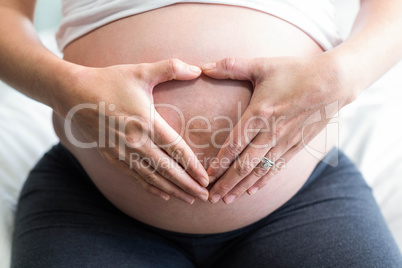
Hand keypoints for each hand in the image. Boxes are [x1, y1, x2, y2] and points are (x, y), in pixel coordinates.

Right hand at [60, 59, 209, 203]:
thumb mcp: (141, 71)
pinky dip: (151, 188)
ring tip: (189, 200)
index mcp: (146, 122)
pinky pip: (135, 177)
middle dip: (188, 185)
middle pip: (168, 169)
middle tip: (205, 195)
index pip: (176, 150)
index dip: (193, 166)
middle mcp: (136, 142)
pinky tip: (163, 195)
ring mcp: (122, 152)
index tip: (206, 178)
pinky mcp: (112, 157)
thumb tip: (198, 69)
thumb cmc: (109, 81)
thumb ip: (171, 68)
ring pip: (152, 178)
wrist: (72, 93)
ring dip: (172, 190)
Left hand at [202, 56, 348, 203]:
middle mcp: (272, 132)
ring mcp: (286, 141)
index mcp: (260, 113)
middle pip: (245, 164)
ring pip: (260, 170)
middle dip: (227, 183)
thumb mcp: (262, 65)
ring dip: (243, 187)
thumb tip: (202, 66)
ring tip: (228, 200)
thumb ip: (230, 67)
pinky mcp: (298, 145)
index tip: (207, 176)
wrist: (334, 81)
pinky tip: (252, 191)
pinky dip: (264, 181)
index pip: (234, 144)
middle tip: (212, 198)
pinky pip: (278, 167)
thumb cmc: (296, 71)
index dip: (220, 162)